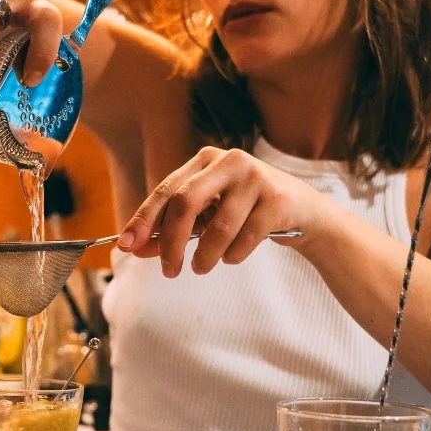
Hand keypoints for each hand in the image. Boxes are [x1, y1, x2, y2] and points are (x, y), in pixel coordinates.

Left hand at [117, 146, 323, 275]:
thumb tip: (136, 248)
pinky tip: (232, 256)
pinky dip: (233, 255)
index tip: (127, 246)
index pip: (166, 190)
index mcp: (204, 160)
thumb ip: (173, 227)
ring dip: (205, 255)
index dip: (144, 219)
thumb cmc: (245, 211)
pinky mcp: (277, 198)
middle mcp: (228, 161)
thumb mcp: (208, 215)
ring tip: (202, 267)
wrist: (303, 211)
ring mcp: (255, 177)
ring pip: (218, 226)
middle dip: (171, 242)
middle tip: (168, 270)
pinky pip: (246, 237)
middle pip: (186, 203)